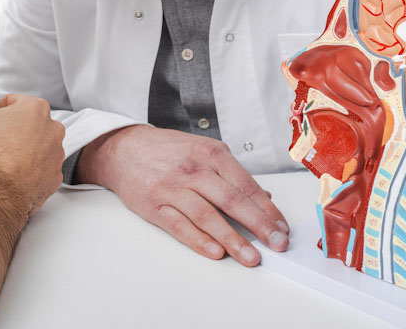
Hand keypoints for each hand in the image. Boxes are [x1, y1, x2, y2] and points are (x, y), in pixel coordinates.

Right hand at [0, 80, 64, 215]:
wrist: (1, 190)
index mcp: (37, 108)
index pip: (13, 102)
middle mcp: (54, 129)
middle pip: (28, 123)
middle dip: (13, 130)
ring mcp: (56, 154)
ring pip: (37, 146)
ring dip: (23, 149)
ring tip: (4, 160)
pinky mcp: (54, 176)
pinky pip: (41, 169)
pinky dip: (30, 170)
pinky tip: (14, 175)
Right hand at [75, 125, 288, 265]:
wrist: (123, 148)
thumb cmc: (167, 151)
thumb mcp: (203, 150)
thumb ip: (232, 174)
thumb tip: (263, 198)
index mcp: (210, 153)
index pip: (246, 185)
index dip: (267, 209)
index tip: (282, 228)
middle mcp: (193, 169)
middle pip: (231, 200)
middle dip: (258, 225)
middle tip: (277, 244)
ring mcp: (172, 188)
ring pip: (207, 216)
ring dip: (232, 239)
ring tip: (250, 257)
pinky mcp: (154, 205)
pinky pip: (180, 226)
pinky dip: (199, 240)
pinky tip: (216, 252)